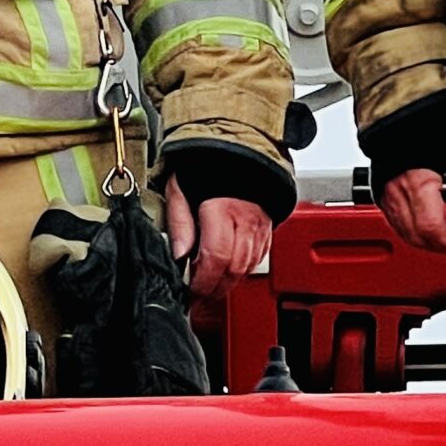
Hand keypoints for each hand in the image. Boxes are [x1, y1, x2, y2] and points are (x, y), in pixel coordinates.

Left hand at [162, 176, 271, 298]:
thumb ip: (179, 221)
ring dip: (228, 283)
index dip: (202, 281)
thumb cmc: (206, 164)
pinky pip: (258, 258)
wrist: (238, 148)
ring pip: (247, 267)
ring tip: (210, 287)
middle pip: (233, 269)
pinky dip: (242, 270)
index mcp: (222, 208)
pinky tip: (228, 271)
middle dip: (214, 289)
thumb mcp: (180, 187)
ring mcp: (260, 224)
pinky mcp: (267, 227)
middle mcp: (246, 219)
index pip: (215, 258)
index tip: (190, 290)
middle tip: (197, 296)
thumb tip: (178, 255)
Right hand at [377, 123, 445, 255]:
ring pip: (407, 234)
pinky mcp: (380, 189)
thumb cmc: (432, 116)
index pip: (435, 230)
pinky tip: (434, 221)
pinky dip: (416, 230)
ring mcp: (385, 191)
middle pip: (420, 238)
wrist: (405, 99)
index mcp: (416, 180)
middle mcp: (395, 190)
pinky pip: (397, 222)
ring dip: (431, 241)